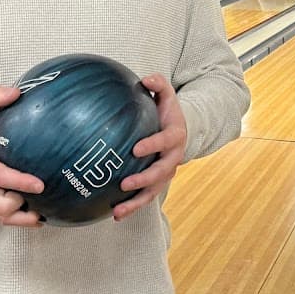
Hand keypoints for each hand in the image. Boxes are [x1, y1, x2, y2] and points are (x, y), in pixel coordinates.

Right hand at [0, 85, 44, 226]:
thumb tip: (16, 92)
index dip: (20, 183)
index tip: (41, 185)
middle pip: (0, 206)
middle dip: (22, 206)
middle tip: (44, 198)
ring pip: (0, 216)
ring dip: (22, 219)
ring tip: (44, 214)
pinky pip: (0, 216)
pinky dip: (18, 220)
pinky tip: (38, 216)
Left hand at [112, 74, 186, 221]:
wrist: (180, 130)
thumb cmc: (167, 111)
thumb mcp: (167, 95)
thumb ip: (159, 84)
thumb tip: (146, 78)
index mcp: (175, 135)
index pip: (165, 141)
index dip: (153, 145)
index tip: (135, 148)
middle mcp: (173, 157)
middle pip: (161, 173)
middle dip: (144, 179)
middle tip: (124, 183)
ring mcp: (166, 173)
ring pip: (153, 191)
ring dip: (136, 202)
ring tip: (118, 211)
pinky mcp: (157, 183)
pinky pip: (145, 198)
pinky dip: (132, 207)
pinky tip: (113, 215)